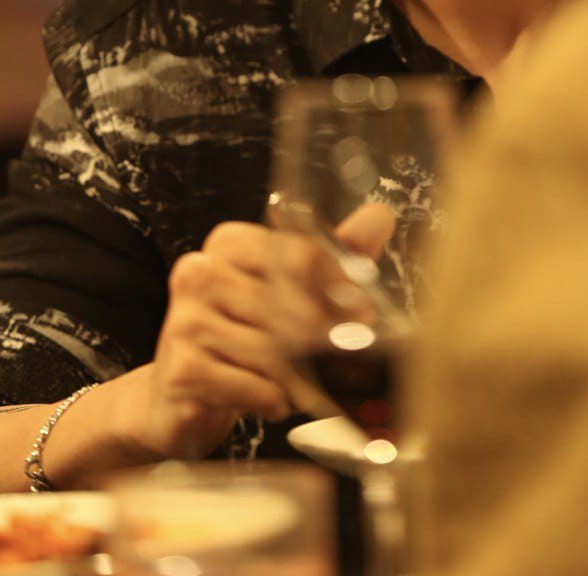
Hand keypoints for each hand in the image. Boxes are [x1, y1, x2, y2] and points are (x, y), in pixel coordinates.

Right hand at [120, 203, 395, 461]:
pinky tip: (271, 399)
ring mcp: (184, 320)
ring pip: (275, 350)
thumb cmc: (244, 335)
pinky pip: (255, 386)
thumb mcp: (289, 290)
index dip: (339, 289)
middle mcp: (200, 271)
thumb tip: (379, 215)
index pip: (301, 253)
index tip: (360, 314)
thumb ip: (334, 253)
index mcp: (227, 242)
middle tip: (341, 356)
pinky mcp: (181, 369)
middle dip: (324, 338)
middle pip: (290, 304)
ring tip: (300, 383)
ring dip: (300, 377)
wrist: (179, 396)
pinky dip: (274, 400)